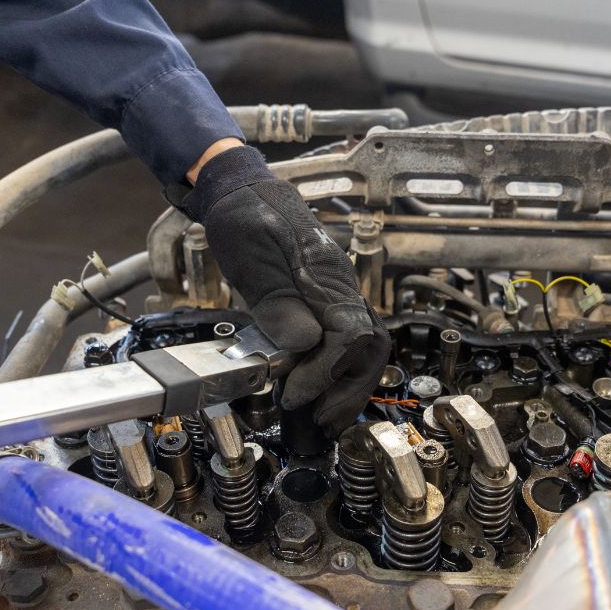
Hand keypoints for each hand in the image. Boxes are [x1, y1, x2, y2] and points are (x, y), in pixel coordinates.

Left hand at [177, 145, 388, 435]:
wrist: (240, 190)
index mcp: (326, 274)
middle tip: (319, 420)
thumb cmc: (243, 216)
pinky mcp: (324, 301)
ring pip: (363, 348)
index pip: (349, 333)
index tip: (295, 393)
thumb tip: (302, 344)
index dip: (325, 370)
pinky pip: (344, 341)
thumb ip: (274, 299)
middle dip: (349, 389)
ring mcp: (335, 294)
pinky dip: (337, 372)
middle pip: (370, 346)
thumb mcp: (250, 254)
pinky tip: (317, 392)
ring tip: (323, 417)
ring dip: (348, 387)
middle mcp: (339, 286)